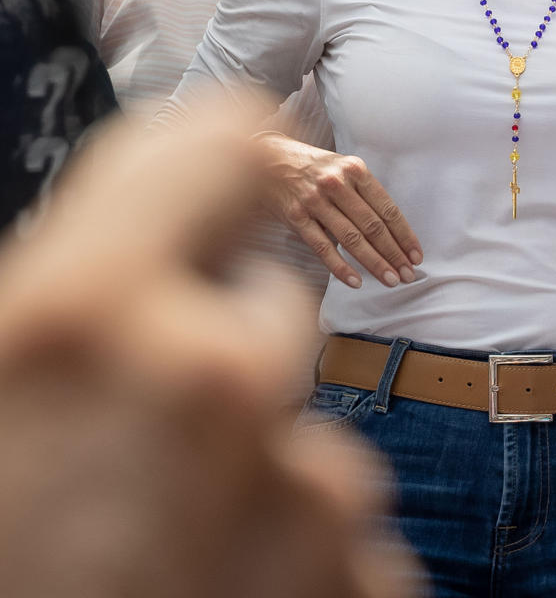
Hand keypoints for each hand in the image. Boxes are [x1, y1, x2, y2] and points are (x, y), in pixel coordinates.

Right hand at [0, 103, 418, 597]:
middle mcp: (207, 382)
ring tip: (142, 563)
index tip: (224, 192)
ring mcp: (296, 494)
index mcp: (79, 314)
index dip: (219, 169)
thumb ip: (58, 308)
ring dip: (251, 491)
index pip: (218, 146)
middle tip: (121, 462)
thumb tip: (130, 252)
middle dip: (216, 369)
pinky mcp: (351, 585)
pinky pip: (337, 549)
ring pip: (305, 446)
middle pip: (268, 317)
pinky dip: (289, 576)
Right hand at [258, 132, 421, 288]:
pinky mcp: (296, 217)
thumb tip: (391, 229)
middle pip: (373, 226)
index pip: (388, 209)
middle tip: (408, 275)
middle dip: (394, 254)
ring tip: (391, 279)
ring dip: (374, 263)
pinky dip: (341, 267)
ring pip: (352, 239)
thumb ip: (364, 193)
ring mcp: (315, 201)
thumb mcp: (343, 167)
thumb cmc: (313, 166)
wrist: (268, 157)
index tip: (416, 255)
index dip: (405, 235)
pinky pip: (323, 247)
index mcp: (356, 171)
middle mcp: (337, 184)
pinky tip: (356, 281)